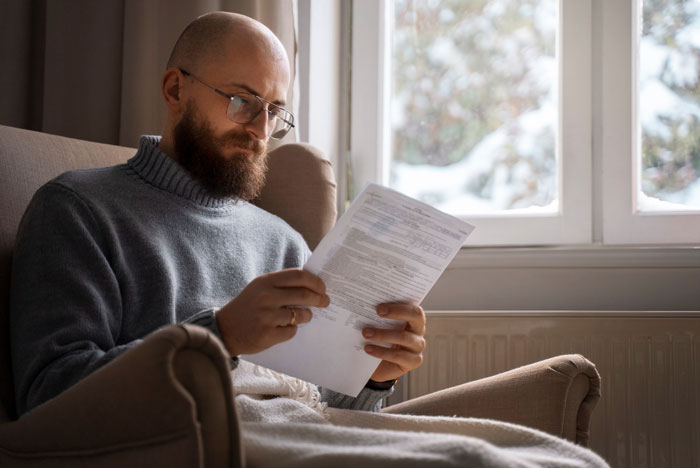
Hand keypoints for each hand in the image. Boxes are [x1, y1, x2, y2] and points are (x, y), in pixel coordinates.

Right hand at [215, 268, 329, 355]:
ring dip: (307, 316)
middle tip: (325, 302)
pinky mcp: (267, 334)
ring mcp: (266, 316)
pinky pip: (291, 331)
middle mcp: (266, 297)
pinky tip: (284, 328)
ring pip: (301, 315)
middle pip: (304, 294)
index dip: (315, 282)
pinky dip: (292, 330)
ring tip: (305, 316)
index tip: (323, 288)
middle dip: (319, 299)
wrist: (224, 329)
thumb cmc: (248, 306)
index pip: (298, 276)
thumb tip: (312, 284)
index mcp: (266, 281)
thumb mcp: (260, 288)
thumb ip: (282, 284)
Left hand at [363, 303, 425, 382]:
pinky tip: (368, 349)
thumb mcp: (378, 325)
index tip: (379, 307)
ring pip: (404, 337)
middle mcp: (418, 330)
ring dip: (383, 334)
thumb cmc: (378, 339)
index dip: (398, 306)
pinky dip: (381, 352)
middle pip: (416, 316)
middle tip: (377, 312)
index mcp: (413, 317)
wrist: (376, 365)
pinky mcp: (413, 361)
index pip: (413, 307)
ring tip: (366, 333)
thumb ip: (377, 315)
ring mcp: (417, 346)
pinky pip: (398, 355)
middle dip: (396, 312)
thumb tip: (366, 304)